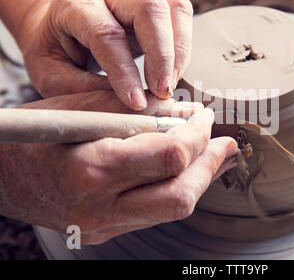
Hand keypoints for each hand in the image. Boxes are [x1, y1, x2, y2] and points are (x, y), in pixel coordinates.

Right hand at [0, 91, 236, 243]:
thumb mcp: (83, 107)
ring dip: (199, 180)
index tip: (204, 117)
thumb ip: (138, 107)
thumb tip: (184, 112)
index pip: (171, 155)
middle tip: (225, 144)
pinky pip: (153, 212)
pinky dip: (175, 188)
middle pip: (180, 195)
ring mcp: (104, 225)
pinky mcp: (106, 231)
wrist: (0, 175)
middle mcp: (101, 206)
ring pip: (172, 209)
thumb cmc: (34, 136)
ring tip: (214, 156)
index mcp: (94, 168)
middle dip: (210, 166)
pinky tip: (183, 171)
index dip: (198, 134)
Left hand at [21, 0, 193, 110]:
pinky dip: (183, 45)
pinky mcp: (153, 6)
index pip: (107, 34)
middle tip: (162, 93)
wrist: (55, 31)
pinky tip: (172, 71)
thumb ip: (86, 91)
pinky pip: (180, 15)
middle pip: (148, 10)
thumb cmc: (53, 53)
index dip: (125, 72)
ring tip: (168, 84)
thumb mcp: (52, 77)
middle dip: (162, 56)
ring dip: (178, 51)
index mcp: (74, 6)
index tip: (137, 103)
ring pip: (172, 8)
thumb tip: (128, 106)